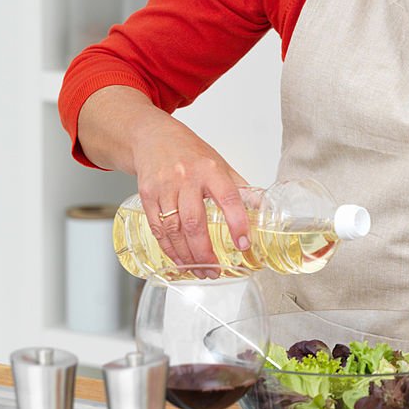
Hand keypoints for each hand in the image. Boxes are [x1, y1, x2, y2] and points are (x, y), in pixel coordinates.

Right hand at [130, 111, 249, 268]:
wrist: (152, 138)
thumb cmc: (189, 152)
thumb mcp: (220, 163)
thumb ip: (239, 187)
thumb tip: (261, 208)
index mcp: (211, 169)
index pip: (228, 197)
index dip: (237, 222)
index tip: (243, 244)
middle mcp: (186, 178)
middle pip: (194, 222)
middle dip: (205, 252)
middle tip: (215, 270)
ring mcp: (164, 188)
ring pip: (174, 230)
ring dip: (187, 256)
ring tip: (199, 271)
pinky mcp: (146, 196)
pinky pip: (158, 229)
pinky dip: (169, 249)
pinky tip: (179, 260)